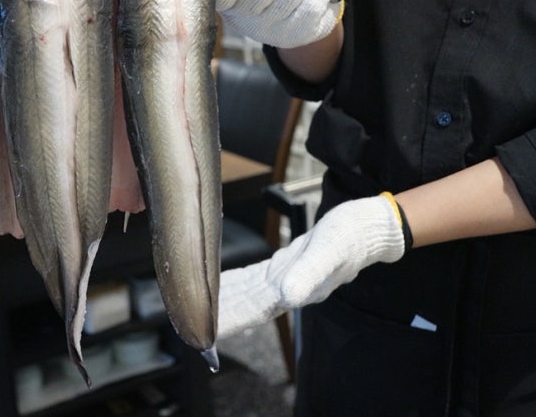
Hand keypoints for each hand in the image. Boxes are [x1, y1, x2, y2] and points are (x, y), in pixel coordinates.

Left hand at [217, 195, 406, 338]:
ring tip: (198, 308)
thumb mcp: (329, 251)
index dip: (230, 321)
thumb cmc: (352, 237)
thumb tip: (287, 297)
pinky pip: (254, 276)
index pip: (255, 310)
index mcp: (296, 290)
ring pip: (248, 293)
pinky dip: (237, 281)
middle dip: (219, 316)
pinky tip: (222, 283)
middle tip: (189, 324)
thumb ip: (308, 274)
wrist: (368, 227)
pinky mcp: (287, 264)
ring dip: (225, 301)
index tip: (206, 333)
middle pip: (246, 306)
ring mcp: (287, 277)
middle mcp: (288, 288)